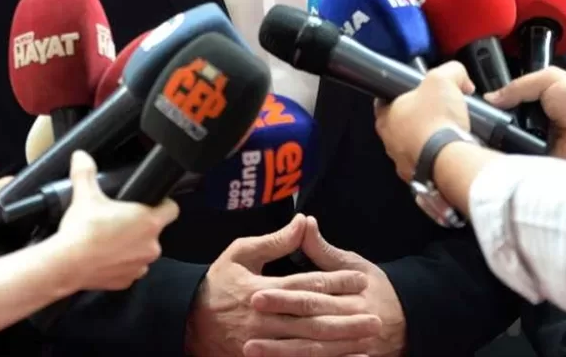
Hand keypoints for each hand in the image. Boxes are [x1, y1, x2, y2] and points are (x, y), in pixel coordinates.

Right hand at [56, 151, 178, 290]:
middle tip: (120, 219)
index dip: (163, 203)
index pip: (172, 209)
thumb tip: (81, 156)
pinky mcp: (127, 282)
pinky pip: (130, 270)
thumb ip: (86, 172)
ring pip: (142, 251)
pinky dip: (121, 264)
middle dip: (140, 226)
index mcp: (148, 221)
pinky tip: (105, 257)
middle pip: (154, 230)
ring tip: (110, 239)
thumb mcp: (85, 195)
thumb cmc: (82, 231)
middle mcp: (150, 245)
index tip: (150, 202)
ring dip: (132, 246)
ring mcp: (140, 266)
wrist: (66, 264)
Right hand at [185, 213, 381, 356]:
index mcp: (260, 289)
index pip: (305, 284)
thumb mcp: (241, 253)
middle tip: (376, 317)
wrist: (189, 320)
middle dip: (346, 319)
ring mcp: (262, 344)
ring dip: (339, 345)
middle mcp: (264, 318)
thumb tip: (303, 220)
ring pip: (307, 346)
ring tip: (367, 341)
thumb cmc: (218, 283)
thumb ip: (275, 241)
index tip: (361, 280)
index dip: (335, 282)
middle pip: (312, 319)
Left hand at [373, 62, 473, 181]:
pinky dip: (437, 157)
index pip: (384, 100)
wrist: (449, 159)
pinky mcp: (419, 177)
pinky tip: (451, 150)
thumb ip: (450, 71)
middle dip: (419, 117)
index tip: (415, 92)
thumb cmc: (437, 121)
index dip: (401, 93)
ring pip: (413, 146)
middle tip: (437, 111)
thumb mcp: (443, 79)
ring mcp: (402, 161)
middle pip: (401, 124)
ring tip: (447, 132)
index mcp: (386, 116)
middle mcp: (389, 141)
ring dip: (427, 139)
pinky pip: (426, 164)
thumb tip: (459, 77)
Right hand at [483, 67, 565, 165]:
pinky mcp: (538, 164)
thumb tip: (490, 98)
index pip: (507, 102)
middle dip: (494, 122)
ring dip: (502, 139)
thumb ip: (518, 85)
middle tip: (480, 122)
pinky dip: (513, 156)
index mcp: (538, 102)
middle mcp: (535, 123)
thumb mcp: (550, 79)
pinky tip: (506, 151)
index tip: (477, 105)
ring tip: (490, 137)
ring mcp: (536, 145)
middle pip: (503, 123)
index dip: (494, 103)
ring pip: (507, 142)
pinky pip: (518, 160)